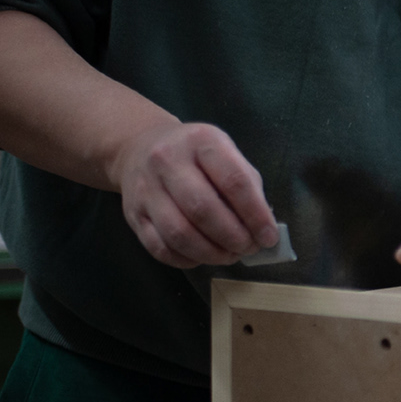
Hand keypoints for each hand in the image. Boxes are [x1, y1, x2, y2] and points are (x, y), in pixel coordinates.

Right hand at [112, 122, 278, 268]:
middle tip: (248, 248)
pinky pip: (160, 248)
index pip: (234, 181)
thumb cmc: (195, 156)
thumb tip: (262, 229)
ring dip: (211, 253)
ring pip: (179, 233)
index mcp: (201, 141)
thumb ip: (247, 187)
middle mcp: (167, 161)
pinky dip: (186, 260)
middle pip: (203, 210)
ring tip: (229, 256)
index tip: (268, 237)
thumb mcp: (225, 154)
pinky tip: (202, 257)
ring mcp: (145, 188)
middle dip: (233, 237)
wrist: (140, 147)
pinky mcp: (132, 214)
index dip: (256, 215)